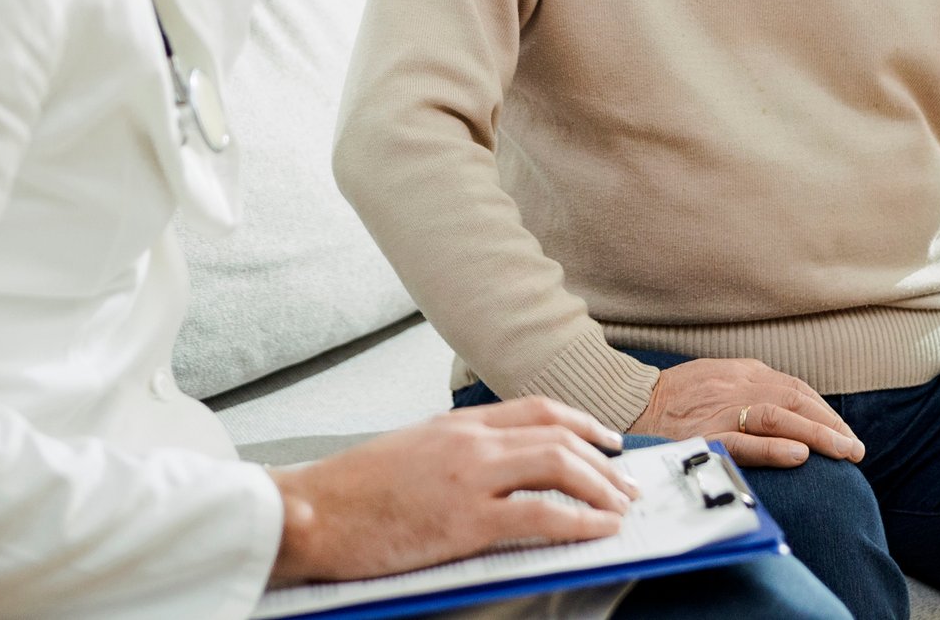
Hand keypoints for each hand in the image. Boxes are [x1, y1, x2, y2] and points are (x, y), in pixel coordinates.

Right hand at [266, 397, 639, 586]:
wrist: (312, 511)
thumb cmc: (352, 492)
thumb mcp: (410, 453)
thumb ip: (453, 453)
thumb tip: (491, 471)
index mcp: (457, 424)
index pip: (538, 410)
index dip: (583, 423)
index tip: (608, 440)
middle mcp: (470, 440)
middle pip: (558, 436)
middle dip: (604, 461)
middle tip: (627, 484)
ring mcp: (469, 476)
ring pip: (558, 465)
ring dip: (600, 486)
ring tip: (621, 507)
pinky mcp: (465, 519)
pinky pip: (540, 514)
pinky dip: (579, 520)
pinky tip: (597, 530)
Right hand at [629, 358, 864, 469]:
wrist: (629, 402)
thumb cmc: (674, 397)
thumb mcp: (716, 380)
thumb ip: (749, 389)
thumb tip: (787, 408)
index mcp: (742, 372)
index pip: (795, 389)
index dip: (824, 411)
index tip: (844, 433)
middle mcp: (737, 386)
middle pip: (796, 400)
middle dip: (831, 425)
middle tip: (855, 449)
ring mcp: (721, 409)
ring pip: (780, 416)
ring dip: (817, 434)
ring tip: (844, 453)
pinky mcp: (705, 434)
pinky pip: (744, 440)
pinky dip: (775, 447)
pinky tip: (801, 456)